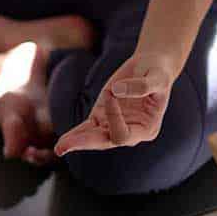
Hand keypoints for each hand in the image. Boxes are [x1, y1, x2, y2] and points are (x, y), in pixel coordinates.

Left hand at [54, 53, 175, 155]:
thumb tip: (116, 91)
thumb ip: (141, 86)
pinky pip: (87, 129)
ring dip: (76, 142)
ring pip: (94, 138)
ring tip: (59, 148)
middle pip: (106, 142)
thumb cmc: (157, 73)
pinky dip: (76, 134)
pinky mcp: (103, 116)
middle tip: (67, 146)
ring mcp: (115, 125)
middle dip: (87, 143)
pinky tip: (63, 143)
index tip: (111, 90)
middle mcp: (131, 133)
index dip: (113, 115)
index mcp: (147, 129)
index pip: (123, 134)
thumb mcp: (157, 77)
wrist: (151, 67)